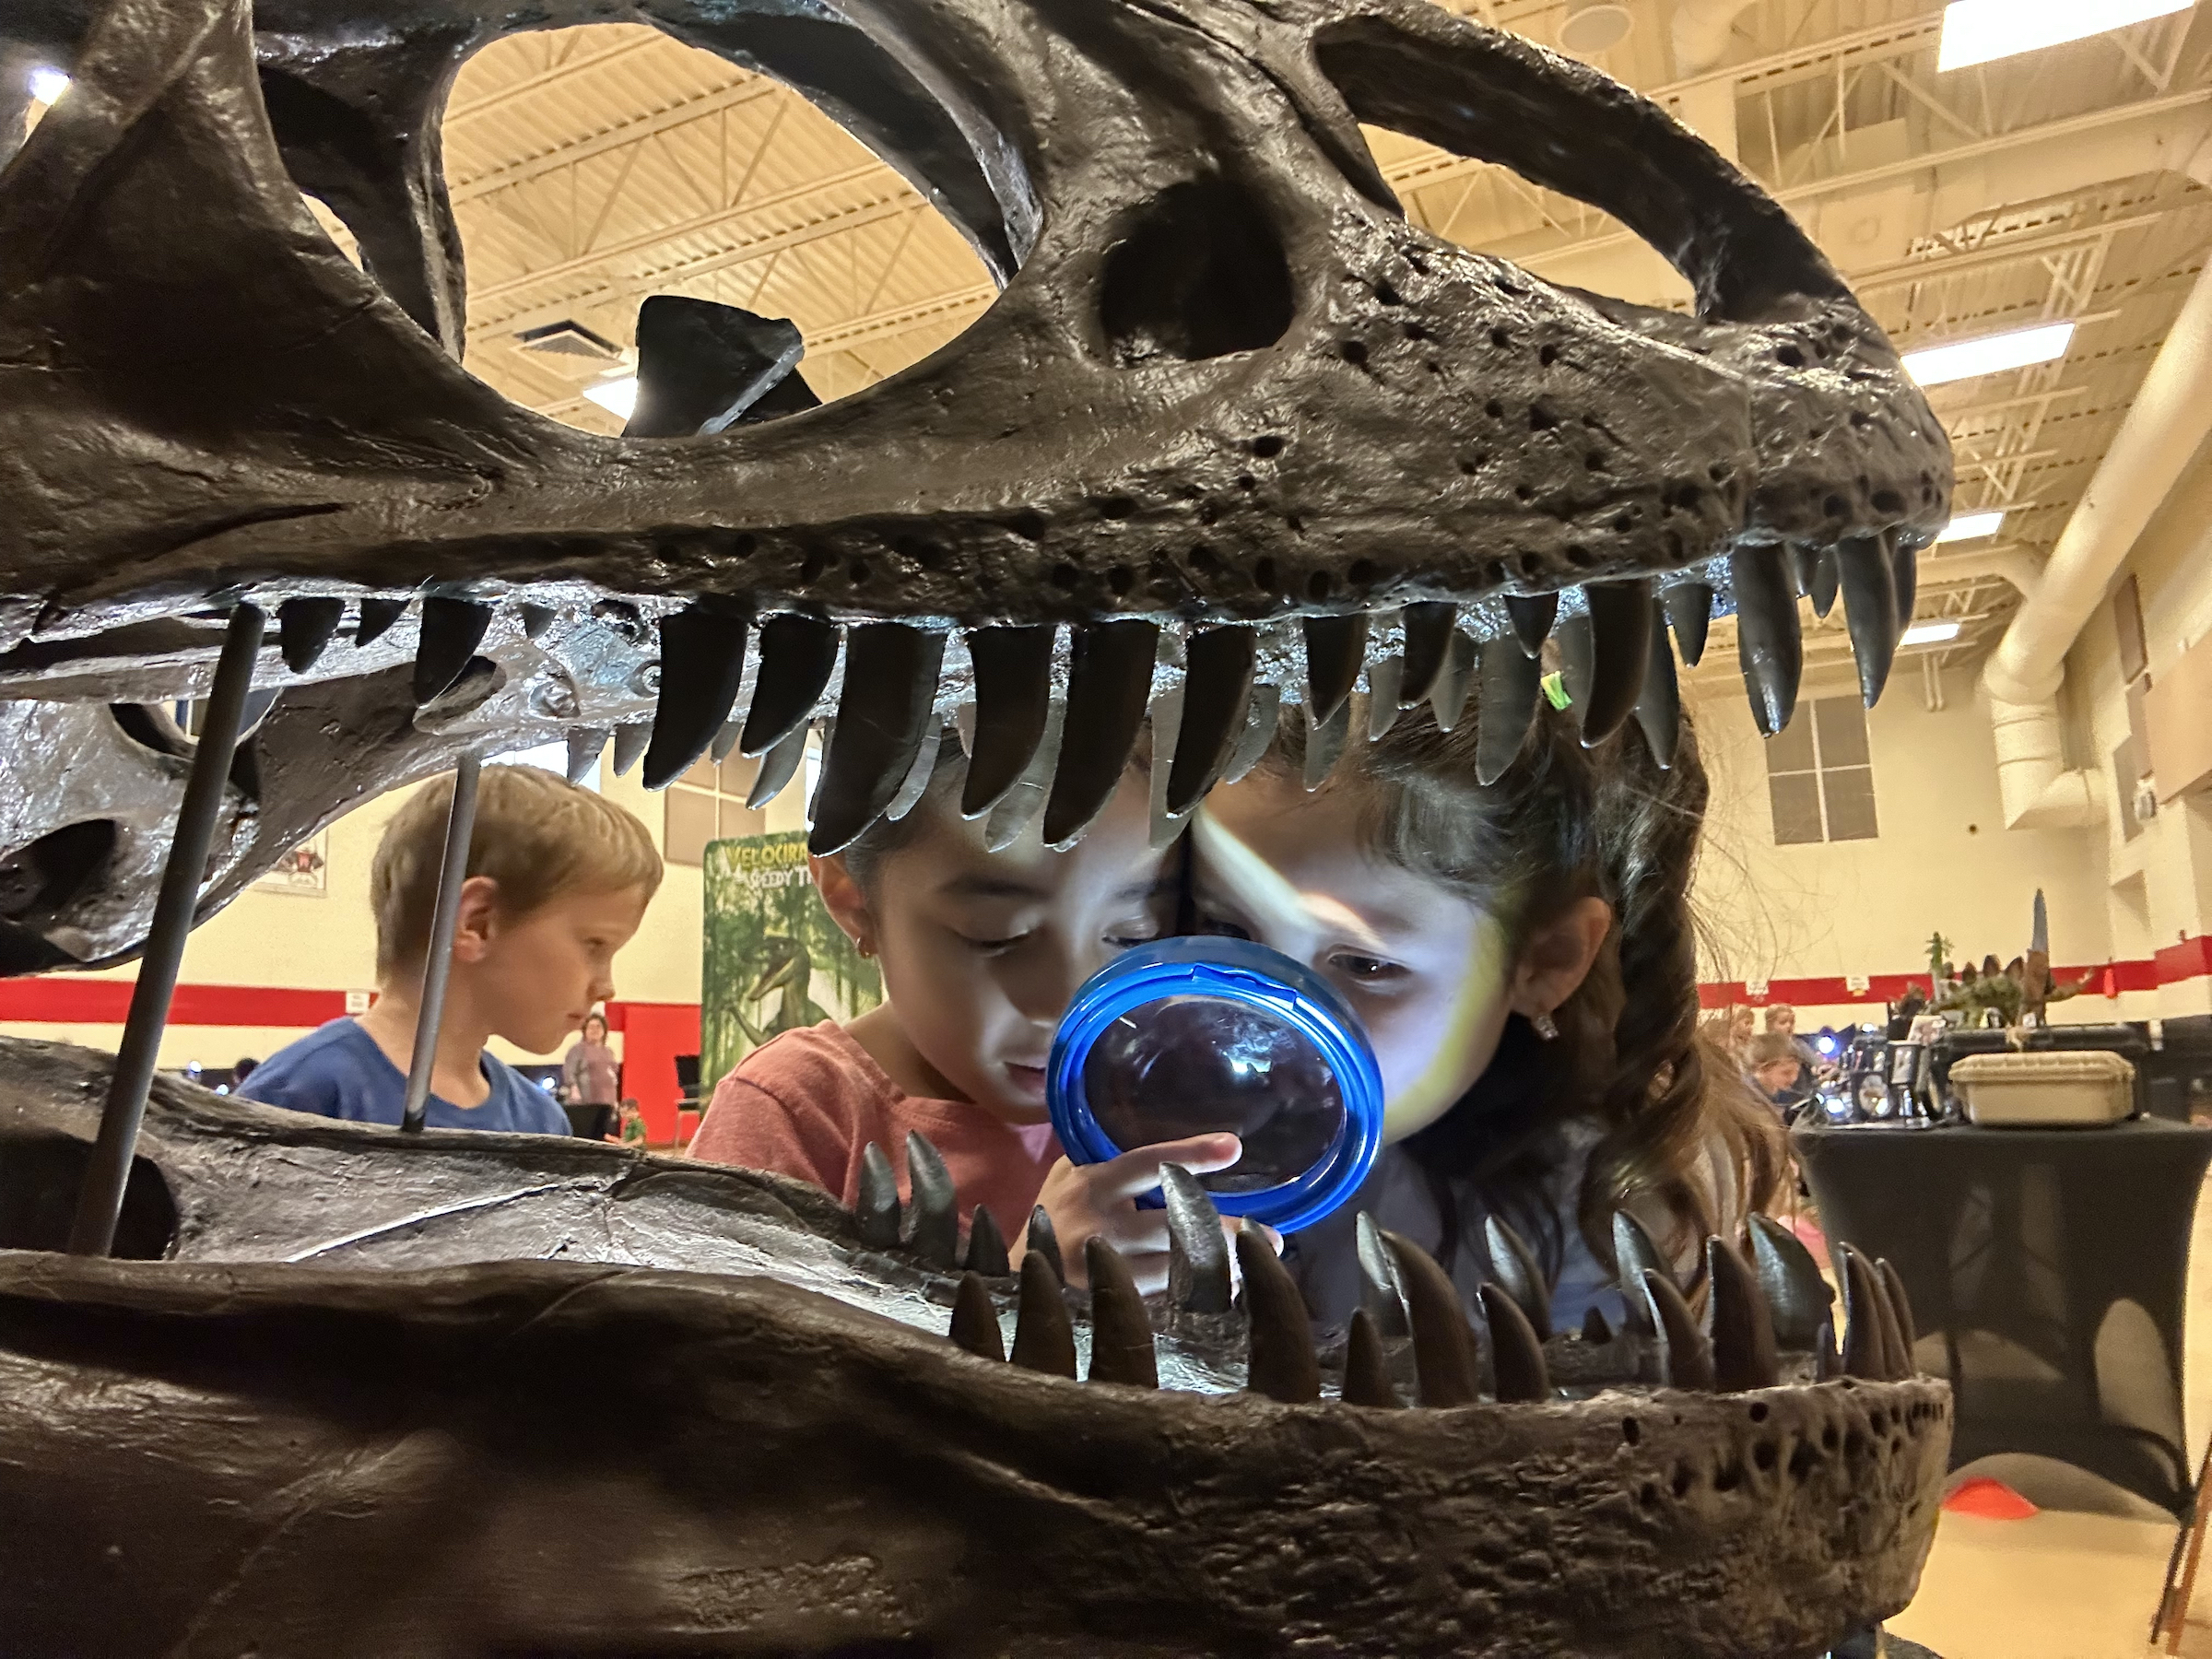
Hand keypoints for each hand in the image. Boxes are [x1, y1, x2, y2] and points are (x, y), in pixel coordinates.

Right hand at [1012, 1134, 1280, 1294]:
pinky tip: (1224, 1291)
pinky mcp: (1107, 1306)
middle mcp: (1097, 1228)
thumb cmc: (1057, 1215)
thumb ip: (1113, 1163)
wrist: (1015, 1278)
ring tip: (1252, 1266)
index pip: (1146, 1164)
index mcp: (1091, 1185)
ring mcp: (1101, 1272)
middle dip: (1225, 1233)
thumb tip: (1179, 1149)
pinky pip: (1164, 1301)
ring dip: (1220, 1270)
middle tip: (1273, 1237)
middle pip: (1173, 1229)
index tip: (1234, 1146)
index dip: (1190, 1154)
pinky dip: (1197, 1296)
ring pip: (1175, 1272)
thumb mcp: (1070, 1176)